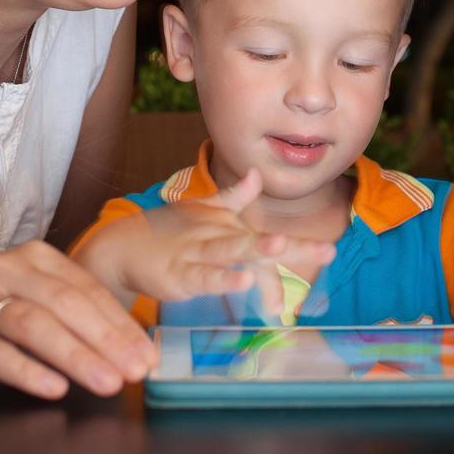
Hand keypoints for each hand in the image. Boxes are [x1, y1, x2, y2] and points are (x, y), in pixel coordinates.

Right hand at [0, 239, 157, 399]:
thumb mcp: (22, 298)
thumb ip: (66, 311)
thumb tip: (123, 343)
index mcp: (33, 256)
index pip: (88, 289)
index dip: (122, 323)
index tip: (148, 354)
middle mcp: (7, 268)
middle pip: (68, 304)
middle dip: (108, 340)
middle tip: (136, 371)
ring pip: (36, 324)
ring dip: (77, 356)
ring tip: (107, 383)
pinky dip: (26, 370)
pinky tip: (53, 389)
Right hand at [97, 169, 336, 317]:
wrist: (122, 246)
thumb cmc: (168, 231)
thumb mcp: (203, 212)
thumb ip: (234, 197)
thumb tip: (258, 173)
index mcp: (229, 226)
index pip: (269, 239)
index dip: (299, 247)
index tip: (330, 253)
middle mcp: (218, 236)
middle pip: (261, 242)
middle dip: (294, 247)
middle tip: (328, 250)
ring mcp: (198, 251)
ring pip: (232, 250)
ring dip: (257, 248)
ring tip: (280, 245)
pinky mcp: (179, 273)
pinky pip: (204, 276)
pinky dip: (222, 277)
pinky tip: (242, 280)